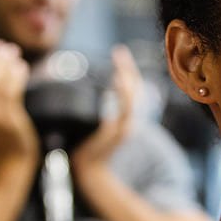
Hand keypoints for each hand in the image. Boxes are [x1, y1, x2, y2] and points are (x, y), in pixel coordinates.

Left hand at [70, 45, 140, 174]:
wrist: (86, 169)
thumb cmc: (84, 148)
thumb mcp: (90, 123)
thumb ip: (95, 108)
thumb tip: (90, 92)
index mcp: (123, 117)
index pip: (131, 90)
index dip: (127, 72)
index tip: (118, 55)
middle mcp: (129, 120)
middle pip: (136, 89)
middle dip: (129, 69)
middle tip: (119, 51)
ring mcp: (126, 125)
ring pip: (133, 96)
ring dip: (127, 77)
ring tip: (119, 61)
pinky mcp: (118, 130)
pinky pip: (125, 107)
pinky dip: (123, 92)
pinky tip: (117, 79)